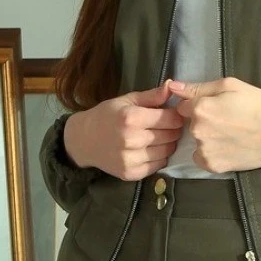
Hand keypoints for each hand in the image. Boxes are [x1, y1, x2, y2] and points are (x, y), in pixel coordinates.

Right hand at [62, 86, 185, 180]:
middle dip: (174, 129)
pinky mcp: (131, 173)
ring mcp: (131, 159)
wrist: (83, 140)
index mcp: (131, 118)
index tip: (175, 114)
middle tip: (168, 126)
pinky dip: (159, 157)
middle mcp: (131, 139)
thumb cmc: (106, 116)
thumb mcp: (127, 100)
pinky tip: (151, 149)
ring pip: (167, 151)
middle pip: (170, 135)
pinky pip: (158, 165)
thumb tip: (172, 87)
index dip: (176, 116)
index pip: (170, 118)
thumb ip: (151, 96)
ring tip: (160, 137)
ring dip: (168, 144)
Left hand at [166, 78, 260, 170]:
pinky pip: (202, 157)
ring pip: (196, 141)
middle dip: (203, 121)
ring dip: (207, 138)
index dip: (199, 105)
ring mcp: (204, 150)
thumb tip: (173, 87)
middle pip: (190, 124)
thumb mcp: (231, 85)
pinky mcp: (212, 166)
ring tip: (231, 135)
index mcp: (200, 108)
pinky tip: (228, 147)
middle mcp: (197, 130)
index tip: (216, 107)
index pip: (183, 106)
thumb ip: (199, 87)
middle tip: (227, 120)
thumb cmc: (259, 104)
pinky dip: (211, 153)